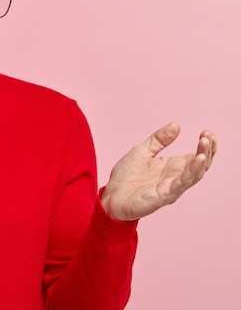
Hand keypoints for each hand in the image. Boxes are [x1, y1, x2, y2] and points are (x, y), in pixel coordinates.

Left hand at [101, 122, 216, 221]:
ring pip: (195, 175)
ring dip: (202, 160)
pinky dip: (190, 173)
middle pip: (201, 165)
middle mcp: (176, 178)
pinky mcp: (164, 195)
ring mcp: (172, 188)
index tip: (207, 131)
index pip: (197, 156)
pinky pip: (181, 184)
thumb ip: (159, 139)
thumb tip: (176, 125)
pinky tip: (198, 161)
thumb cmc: (127, 177)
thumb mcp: (143, 151)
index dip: (206, 145)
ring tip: (205, 147)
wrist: (111, 196)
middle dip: (207, 150)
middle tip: (208, 136)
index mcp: (173, 167)